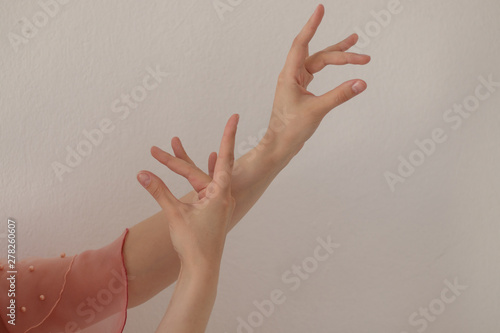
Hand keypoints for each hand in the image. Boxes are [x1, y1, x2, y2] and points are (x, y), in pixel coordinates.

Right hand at [137, 114, 238, 268]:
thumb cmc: (192, 242)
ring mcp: (221, 202)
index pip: (225, 157)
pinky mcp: (215, 209)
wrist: (203, 268)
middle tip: (175, 140)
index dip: (228, 135)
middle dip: (181, 157)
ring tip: (178, 144)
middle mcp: (224, 194)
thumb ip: (159, 191)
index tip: (235, 116)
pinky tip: (210, 160)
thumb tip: (142, 173)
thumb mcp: (174, 213)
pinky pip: (210, 185)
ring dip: (192, 163)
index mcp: (220, 192)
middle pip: (203, 168)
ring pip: (205, 176)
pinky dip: (208, 172)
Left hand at [263, 4, 370, 158]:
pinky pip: (316, 73)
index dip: (312, 26)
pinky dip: (330, 68)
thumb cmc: (290, 129)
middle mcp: (292, 75)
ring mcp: (296, 83)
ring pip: (318, 62)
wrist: (280, 145)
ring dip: (336, 55)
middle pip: (319, 56)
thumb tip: (361, 83)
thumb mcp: (317, 110)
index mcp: (290, 75)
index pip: (302, 43)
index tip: (320, 9)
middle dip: (341, 54)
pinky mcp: (301, 91)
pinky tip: (339, 65)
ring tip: (354, 43)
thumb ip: (340, 95)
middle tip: (364, 57)